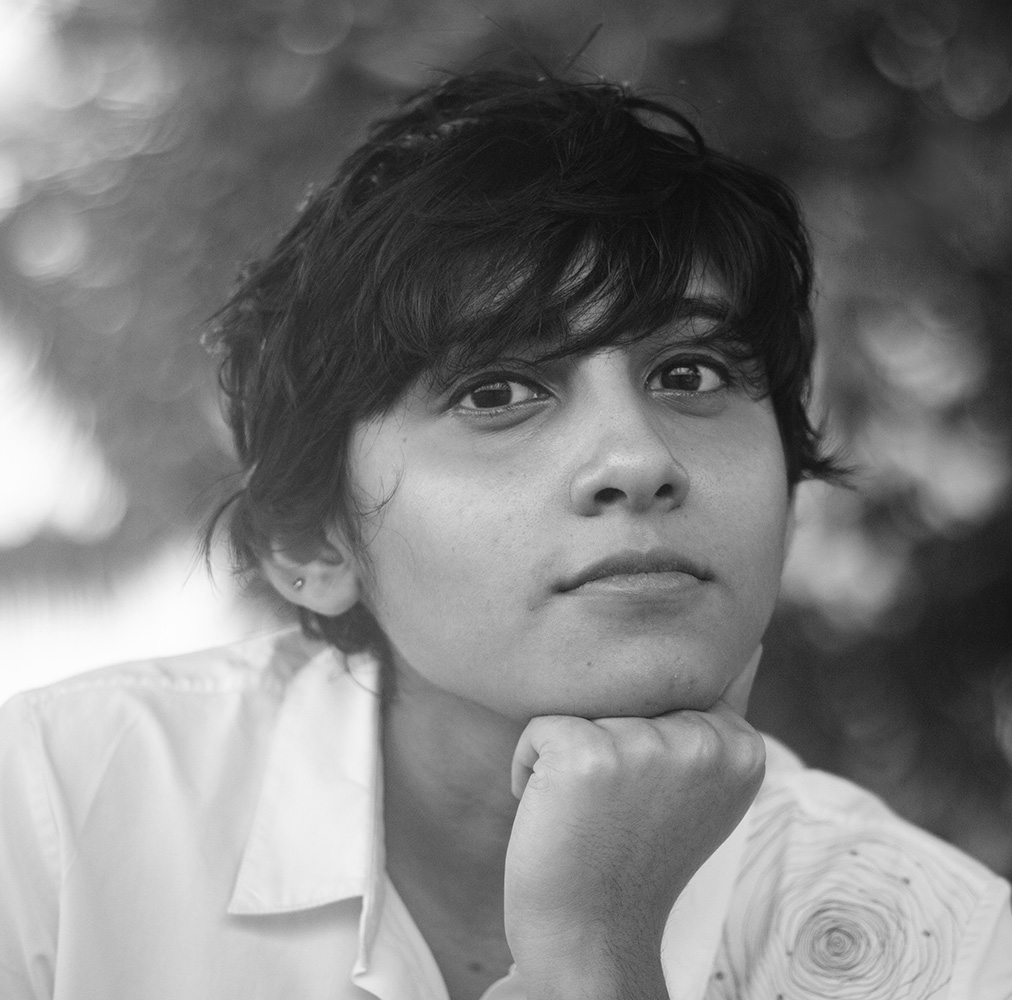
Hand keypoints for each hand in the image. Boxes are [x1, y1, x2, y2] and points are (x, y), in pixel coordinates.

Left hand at [503, 648, 765, 999]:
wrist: (591, 935)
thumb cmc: (636, 855)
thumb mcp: (702, 784)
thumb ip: (723, 713)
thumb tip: (751, 643)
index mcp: (742, 746)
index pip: (674, 690)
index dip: (644, 743)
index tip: (649, 802)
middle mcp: (704, 740)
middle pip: (627, 690)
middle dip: (609, 740)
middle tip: (618, 811)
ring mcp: (647, 745)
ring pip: (582, 704)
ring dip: (571, 754)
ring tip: (591, 813)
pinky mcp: (587, 753)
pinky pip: (538, 727)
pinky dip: (531, 768)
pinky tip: (558, 815)